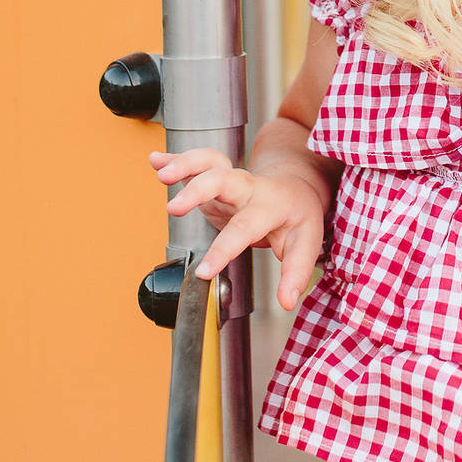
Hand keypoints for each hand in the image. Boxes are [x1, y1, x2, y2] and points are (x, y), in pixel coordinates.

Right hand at [149, 149, 328, 309]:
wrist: (296, 189)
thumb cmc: (298, 218)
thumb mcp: (305, 244)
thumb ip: (295, 273)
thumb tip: (287, 302)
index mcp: (271, 205)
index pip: (245, 227)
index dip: (224, 250)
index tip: (204, 272)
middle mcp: (249, 187)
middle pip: (224, 179)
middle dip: (198, 190)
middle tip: (174, 208)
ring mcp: (231, 179)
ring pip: (209, 162)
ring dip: (184, 165)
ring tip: (161, 174)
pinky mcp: (217, 176)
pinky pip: (197, 162)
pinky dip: (175, 159)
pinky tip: (155, 161)